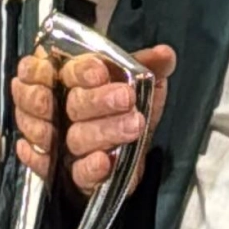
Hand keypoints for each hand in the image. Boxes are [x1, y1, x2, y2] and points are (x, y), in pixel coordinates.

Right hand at [12, 44, 175, 196]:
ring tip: (132, 128)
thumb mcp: (140, 85)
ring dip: (102, 132)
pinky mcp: (74, 174)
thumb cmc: (122, 112)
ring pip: (75, 137)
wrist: (123, 155)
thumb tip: (164, 54)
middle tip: (126, 98)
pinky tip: (103, 162)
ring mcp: (65, 142)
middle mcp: (64, 110)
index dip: (81, 71)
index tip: (100, 73)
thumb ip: (150, 67)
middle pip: (73, 103)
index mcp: (75, 82)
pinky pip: (77, 173)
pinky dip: (88, 167)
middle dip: (98, 100)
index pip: (68, 71)